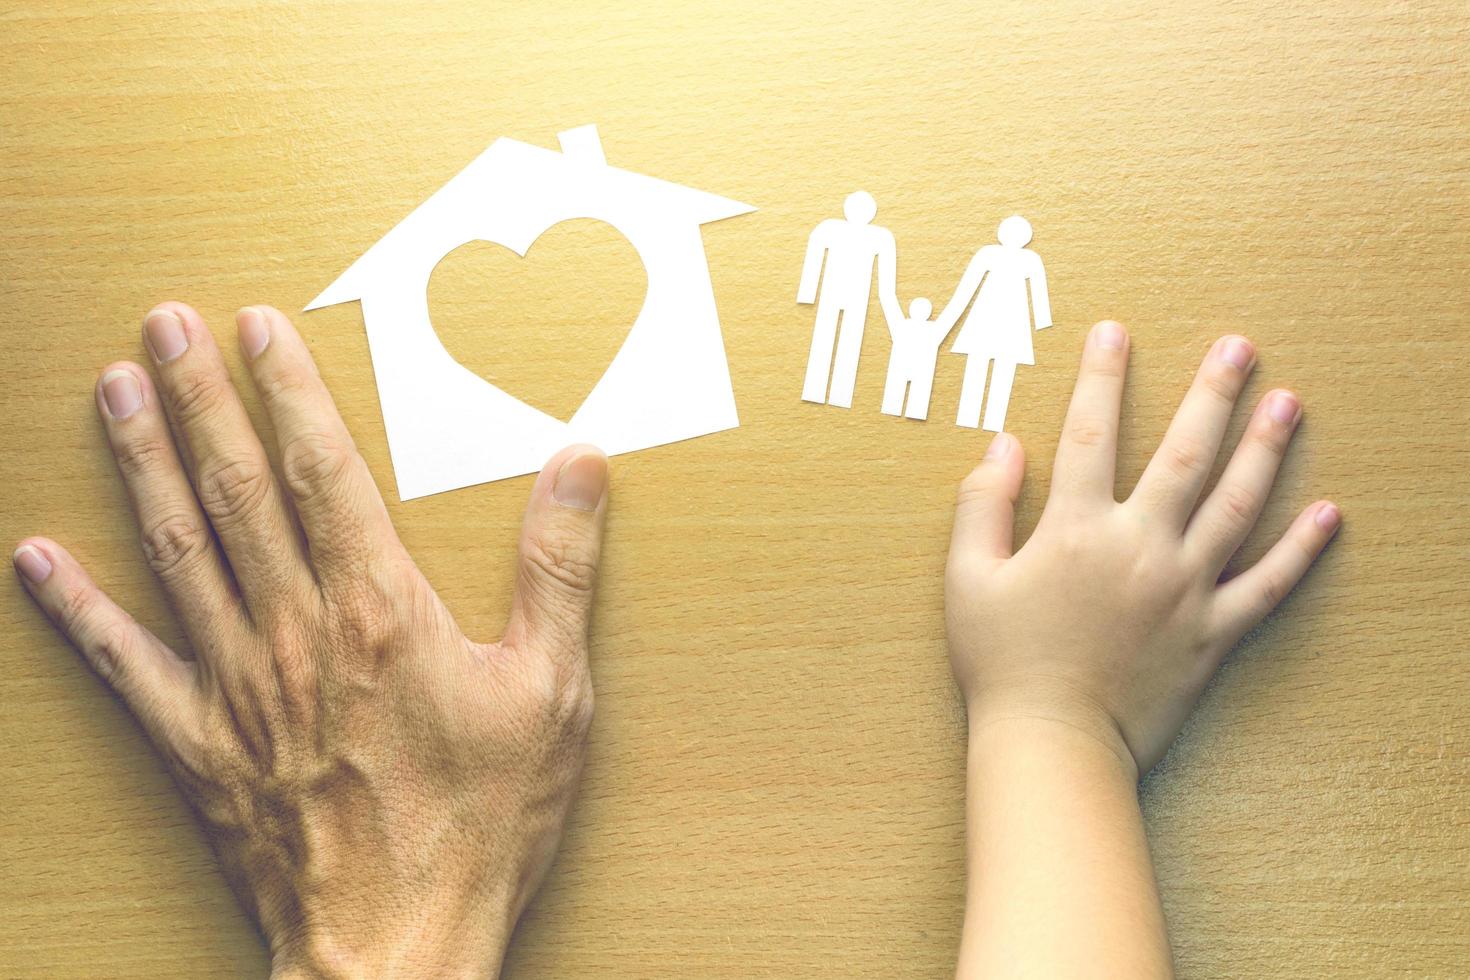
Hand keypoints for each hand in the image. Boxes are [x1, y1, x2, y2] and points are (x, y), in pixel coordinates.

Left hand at [13, 303, 609, 976]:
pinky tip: (38, 560)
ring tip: (112, 395)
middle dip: (196, 399)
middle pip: (234, 492)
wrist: (397, 947)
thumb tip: (579, 466)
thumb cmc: (480, 824)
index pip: (320, 473)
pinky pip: (124, 664)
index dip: (287, 392)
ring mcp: (234, 687)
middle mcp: (292, 632)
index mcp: (377, 611)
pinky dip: (76, 609)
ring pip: (176, 552)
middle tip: (162, 327)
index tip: (257, 328)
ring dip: (141, 465)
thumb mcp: (553, 692)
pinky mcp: (198, 744)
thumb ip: (559, 570)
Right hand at [946, 320, 1338, 776]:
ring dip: (1265, 450)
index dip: (1102, 377)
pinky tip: (1327, 514)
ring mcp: (1185, 587)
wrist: (1054, 742)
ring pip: (1236, 505)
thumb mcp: (968, 579)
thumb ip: (982, 505)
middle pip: (1184, 454)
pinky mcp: (1214, 631)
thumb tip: (1003, 445)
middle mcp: (1140, 546)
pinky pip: (1268, 584)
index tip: (1115, 333)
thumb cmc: (1002, 663)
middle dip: (1212, 394)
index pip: (1091, 433)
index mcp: (1076, 528)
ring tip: (1288, 404)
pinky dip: (1300, 550)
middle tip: (1239, 348)